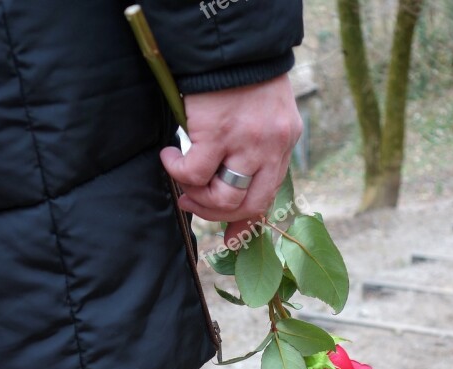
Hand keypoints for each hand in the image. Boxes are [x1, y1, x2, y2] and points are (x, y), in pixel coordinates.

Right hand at [159, 74, 302, 244]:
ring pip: (223, 196)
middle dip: (217, 214)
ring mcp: (247, 142)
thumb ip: (255, 151)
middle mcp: (271, 147)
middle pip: (249, 204)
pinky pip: (195, 173)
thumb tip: (232, 193)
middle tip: (193, 202)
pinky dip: (176, 170)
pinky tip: (168, 154)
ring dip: (197, 194)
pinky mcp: (218, 132)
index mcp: (284, 143)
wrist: (230, 43)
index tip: (232, 240)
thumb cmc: (241, 77)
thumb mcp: (263, 116)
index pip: (270, 195)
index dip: (247, 222)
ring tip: (181, 177)